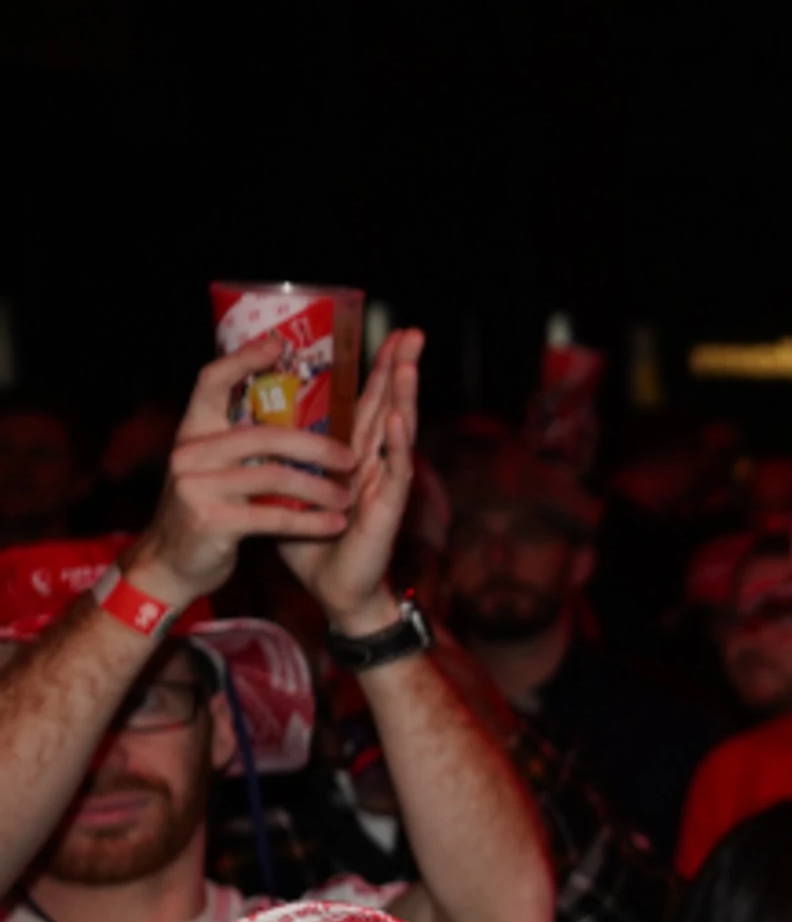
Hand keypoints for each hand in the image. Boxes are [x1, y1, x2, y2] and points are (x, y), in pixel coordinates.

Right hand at [125, 336, 361, 601]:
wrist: (173, 564)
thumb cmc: (207, 510)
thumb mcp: (216, 468)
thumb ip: (241, 441)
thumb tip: (290, 406)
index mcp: (193, 432)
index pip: (210, 382)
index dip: (242, 359)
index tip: (279, 344)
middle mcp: (189, 453)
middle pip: (262, 434)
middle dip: (315, 444)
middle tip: (352, 455)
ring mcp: (197, 487)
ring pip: (273, 476)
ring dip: (319, 487)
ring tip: (349, 495)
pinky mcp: (211, 521)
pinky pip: (273, 517)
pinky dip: (310, 521)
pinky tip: (336, 523)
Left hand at [278, 329, 427, 631]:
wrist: (332, 589)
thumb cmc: (313, 542)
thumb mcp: (290, 488)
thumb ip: (281, 458)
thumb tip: (250, 425)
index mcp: (352, 456)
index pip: (367, 404)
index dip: (377, 370)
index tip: (386, 335)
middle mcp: (373, 464)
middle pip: (390, 406)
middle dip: (401, 368)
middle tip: (412, 332)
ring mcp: (384, 484)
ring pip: (398, 431)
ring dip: (405, 395)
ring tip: (408, 362)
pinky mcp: (386, 509)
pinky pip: (393, 472)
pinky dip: (397, 445)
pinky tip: (400, 419)